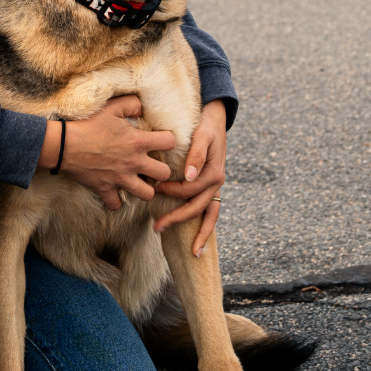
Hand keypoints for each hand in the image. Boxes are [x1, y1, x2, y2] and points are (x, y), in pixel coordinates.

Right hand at [39, 96, 174, 211]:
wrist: (64, 145)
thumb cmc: (88, 124)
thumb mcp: (111, 107)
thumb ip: (131, 104)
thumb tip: (143, 107)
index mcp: (137, 141)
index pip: (169, 142)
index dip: (168, 140)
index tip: (161, 140)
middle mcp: (133, 162)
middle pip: (164, 174)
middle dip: (161, 170)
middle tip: (152, 165)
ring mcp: (121, 179)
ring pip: (148, 194)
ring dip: (145, 189)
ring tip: (139, 181)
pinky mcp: (106, 190)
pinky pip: (117, 204)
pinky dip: (116, 200)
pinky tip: (115, 191)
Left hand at [153, 98, 226, 255]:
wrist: (215, 118)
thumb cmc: (205, 125)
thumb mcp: (201, 135)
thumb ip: (196, 154)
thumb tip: (188, 176)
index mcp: (214, 172)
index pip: (188, 189)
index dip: (171, 191)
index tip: (153, 189)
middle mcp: (217, 182)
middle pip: (196, 207)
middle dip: (177, 219)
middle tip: (157, 228)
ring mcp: (216, 187)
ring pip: (208, 215)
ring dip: (198, 233)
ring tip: (191, 252)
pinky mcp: (212, 187)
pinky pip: (211, 212)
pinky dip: (207, 228)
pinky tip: (198, 246)